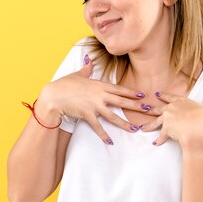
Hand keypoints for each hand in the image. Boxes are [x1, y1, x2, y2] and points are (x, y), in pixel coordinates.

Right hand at [35, 54, 149, 144]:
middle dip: (135, 106)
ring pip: (113, 116)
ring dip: (124, 123)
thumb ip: (86, 68)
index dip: (131, 93)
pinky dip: (104, 135)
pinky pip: (98, 127)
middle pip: (121, 102)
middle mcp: (99, 95)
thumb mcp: (78, 74)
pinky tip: (111, 142)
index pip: (119, 89)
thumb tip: (88, 59)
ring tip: (134, 129)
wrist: (54, 95)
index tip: (142, 95)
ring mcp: (94, 106)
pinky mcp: (87, 115)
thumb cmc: (65, 84)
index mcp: (99, 85)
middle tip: (147, 110)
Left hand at [139, 91, 202, 147]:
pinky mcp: (166, 129)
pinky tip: (155, 143)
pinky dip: (158, 140)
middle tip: (143, 108)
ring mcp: (167, 118)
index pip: (170, 97)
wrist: (196, 131)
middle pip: (159, 108)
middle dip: (152, 109)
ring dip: (149, 125)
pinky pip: (161, 136)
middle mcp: (172, 109)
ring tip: (142, 128)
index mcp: (181, 102)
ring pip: (155, 121)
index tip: (157, 94)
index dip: (164, 96)